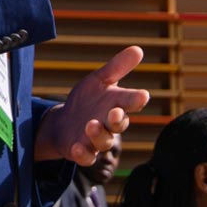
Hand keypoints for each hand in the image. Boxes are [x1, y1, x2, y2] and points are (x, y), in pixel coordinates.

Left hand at [35, 46, 149, 164]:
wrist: (64, 122)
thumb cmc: (87, 100)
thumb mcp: (98, 81)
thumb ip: (117, 68)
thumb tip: (139, 49)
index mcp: (116, 105)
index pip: (130, 102)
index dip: (136, 100)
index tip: (143, 95)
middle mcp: (109, 124)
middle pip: (119, 125)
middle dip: (118, 120)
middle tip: (115, 113)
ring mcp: (96, 140)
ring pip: (103, 141)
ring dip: (98, 134)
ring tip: (90, 124)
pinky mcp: (82, 152)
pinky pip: (85, 157)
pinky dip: (82, 153)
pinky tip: (76, 147)